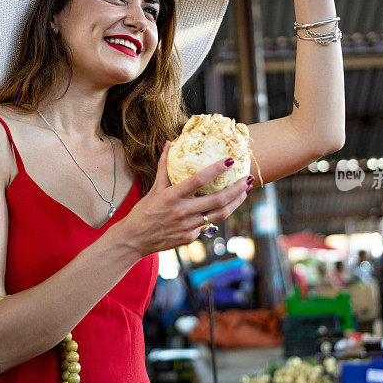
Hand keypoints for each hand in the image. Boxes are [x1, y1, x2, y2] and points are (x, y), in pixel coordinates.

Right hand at [121, 141, 251, 256]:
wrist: (134, 239)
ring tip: (245, 191)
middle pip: (218, 200)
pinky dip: (217, 214)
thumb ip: (164, 166)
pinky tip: (226, 205)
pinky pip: (208, 224)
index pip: (198, 180)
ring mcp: (188, 227)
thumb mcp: (154, 188)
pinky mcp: (190, 237)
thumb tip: (169, 143)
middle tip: (248, 178)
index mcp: (172, 196)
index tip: (230, 161)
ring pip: (220, 214)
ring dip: (236, 202)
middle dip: (237, 189)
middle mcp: (182, 212)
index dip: (215, 170)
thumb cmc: (144, 211)